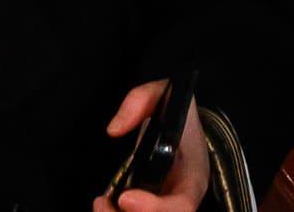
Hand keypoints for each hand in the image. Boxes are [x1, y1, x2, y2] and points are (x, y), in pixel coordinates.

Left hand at [90, 80, 208, 211]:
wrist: (185, 127)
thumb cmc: (177, 114)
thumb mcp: (165, 94)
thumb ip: (140, 101)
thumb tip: (114, 130)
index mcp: (194, 177)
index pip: (183, 205)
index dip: (154, 208)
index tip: (125, 197)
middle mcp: (181, 200)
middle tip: (103, 204)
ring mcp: (166, 207)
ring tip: (100, 204)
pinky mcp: (149, 209)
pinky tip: (104, 206)